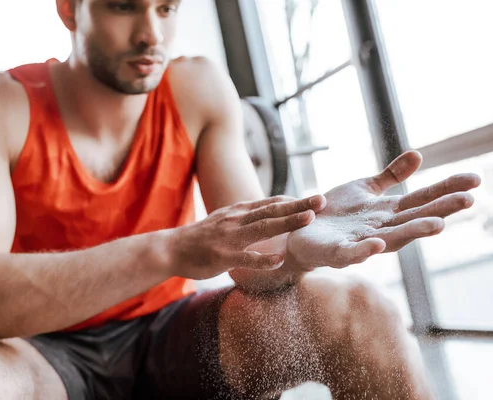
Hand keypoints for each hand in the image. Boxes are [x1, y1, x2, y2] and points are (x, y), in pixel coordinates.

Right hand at [169, 195, 324, 279]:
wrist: (171, 248)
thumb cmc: (201, 237)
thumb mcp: (225, 219)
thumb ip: (246, 217)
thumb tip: (269, 213)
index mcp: (238, 212)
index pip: (271, 203)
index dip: (294, 200)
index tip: (315, 198)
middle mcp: (237, 220)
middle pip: (273, 210)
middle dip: (299, 205)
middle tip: (322, 199)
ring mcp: (230, 238)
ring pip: (263, 228)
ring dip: (287, 222)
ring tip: (309, 218)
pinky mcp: (222, 256)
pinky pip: (245, 258)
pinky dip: (262, 259)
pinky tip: (278, 260)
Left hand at [286, 150, 480, 268]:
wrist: (298, 231)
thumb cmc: (334, 214)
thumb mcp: (364, 189)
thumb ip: (391, 176)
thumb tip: (419, 154)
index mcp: (387, 212)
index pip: (422, 199)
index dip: (447, 190)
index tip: (474, 180)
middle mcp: (379, 229)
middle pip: (414, 219)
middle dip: (440, 211)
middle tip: (468, 200)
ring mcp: (358, 242)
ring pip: (391, 239)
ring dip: (413, 232)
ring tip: (437, 225)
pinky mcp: (335, 252)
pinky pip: (351, 253)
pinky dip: (365, 250)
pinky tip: (378, 243)